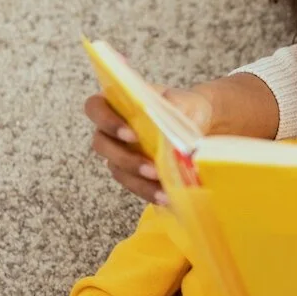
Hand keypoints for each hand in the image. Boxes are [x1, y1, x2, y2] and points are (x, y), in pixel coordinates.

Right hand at [84, 86, 211, 203]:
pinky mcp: (133, 172)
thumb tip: (167, 120)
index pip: (95, 108)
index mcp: (118, 103)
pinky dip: (148, 191)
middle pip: (102, 144)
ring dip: (137, 180)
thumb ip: (173, 105)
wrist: (201, 123)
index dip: (107, 122)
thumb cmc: (185, 106)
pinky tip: (164, 196)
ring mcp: (121, 152)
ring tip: (162, 186)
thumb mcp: (183, 99)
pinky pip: (134, 184)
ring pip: (116, 168)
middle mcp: (113, 129)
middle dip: (125, 158)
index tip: (131, 134)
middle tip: (150, 167)